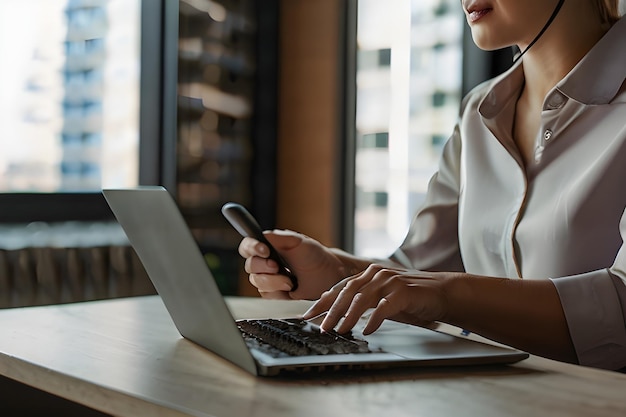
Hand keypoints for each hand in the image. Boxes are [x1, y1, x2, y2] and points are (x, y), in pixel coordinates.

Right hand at [238, 229, 346, 299]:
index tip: (264, 250)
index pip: (247, 246)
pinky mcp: (274, 294)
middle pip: (249, 266)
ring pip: (257, 282)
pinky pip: (266, 295)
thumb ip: (279, 237)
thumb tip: (263, 234)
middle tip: (278, 267)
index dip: (251, 248)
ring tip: (290, 281)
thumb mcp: (298, 241)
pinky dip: (278, 292)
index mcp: (268, 247)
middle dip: (263, 267)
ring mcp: (269, 279)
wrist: (328, 277)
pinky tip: (290, 289)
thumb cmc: (315, 256)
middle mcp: (265, 262)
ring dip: (273, 282)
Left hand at [303, 264, 454, 334]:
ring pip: (363, 298)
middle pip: (347, 291)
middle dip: (332, 310)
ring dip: (349, 316)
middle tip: (322, 327)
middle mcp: (376, 274)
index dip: (323, 301)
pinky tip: (367, 330)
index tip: (308, 315)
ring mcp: (390, 281)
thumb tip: (337, 312)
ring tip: (340, 331)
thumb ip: (362, 300)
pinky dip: (374, 320)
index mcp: (369, 274)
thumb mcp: (382, 297)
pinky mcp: (404, 291)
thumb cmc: (411, 297)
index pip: (340, 287)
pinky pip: (384, 307)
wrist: (442, 292)